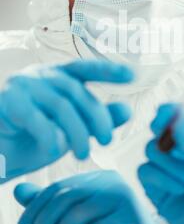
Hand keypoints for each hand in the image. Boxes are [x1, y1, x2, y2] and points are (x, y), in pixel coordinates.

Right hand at [0, 60, 133, 182]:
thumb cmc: (32, 137)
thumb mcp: (70, 128)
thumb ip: (96, 118)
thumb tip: (127, 110)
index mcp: (56, 76)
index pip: (84, 68)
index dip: (107, 70)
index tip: (132, 75)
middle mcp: (41, 76)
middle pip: (77, 92)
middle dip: (97, 117)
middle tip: (107, 141)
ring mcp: (23, 85)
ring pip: (61, 106)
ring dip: (77, 132)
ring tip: (84, 154)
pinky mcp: (8, 101)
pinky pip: (37, 118)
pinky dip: (50, 135)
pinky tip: (56, 149)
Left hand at [14, 171, 162, 223]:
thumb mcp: (77, 218)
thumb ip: (51, 204)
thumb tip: (20, 191)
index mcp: (99, 178)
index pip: (61, 185)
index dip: (37, 204)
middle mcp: (112, 183)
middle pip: (67, 196)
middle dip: (45, 220)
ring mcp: (122, 200)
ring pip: (79, 213)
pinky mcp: (128, 221)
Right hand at [138, 103, 183, 223]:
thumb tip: (179, 123)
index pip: (181, 115)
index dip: (171, 111)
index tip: (164, 115)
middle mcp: (182, 151)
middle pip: (160, 130)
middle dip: (165, 138)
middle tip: (175, 147)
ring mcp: (168, 169)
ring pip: (151, 150)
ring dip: (170, 165)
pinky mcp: (157, 188)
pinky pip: (145, 172)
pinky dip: (162, 179)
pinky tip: (180, 190)